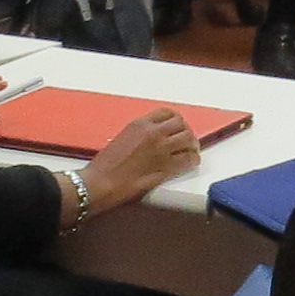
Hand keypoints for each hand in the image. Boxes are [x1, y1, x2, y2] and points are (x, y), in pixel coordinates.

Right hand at [81, 109, 199, 212]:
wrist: (102, 182)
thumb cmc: (105, 165)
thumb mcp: (122, 138)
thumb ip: (140, 134)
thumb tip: (151, 138)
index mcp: (140, 124)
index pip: (167, 113)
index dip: (175, 119)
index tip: (176, 126)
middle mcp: (154, 133)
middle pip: (181, 124)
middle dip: (185, 131)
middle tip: (185, 140)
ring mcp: (162, 150)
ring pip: (189, 139)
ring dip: (191, 145)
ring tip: (189, 151)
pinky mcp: (166, 167)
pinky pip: (189, 159)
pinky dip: (193, 160)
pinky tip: (189, 162)